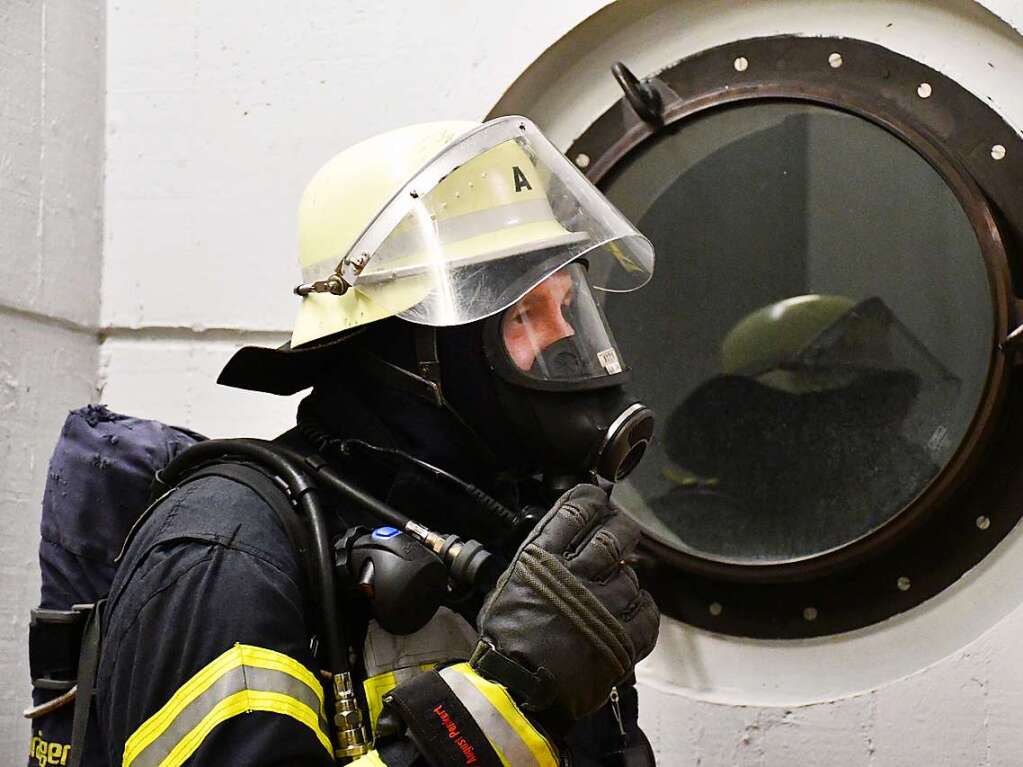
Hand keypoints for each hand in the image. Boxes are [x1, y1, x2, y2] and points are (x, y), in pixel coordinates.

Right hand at [471, 484, 658, 721]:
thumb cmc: (506, 643)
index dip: (592, 499)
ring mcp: (601, 607)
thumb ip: (535, 561)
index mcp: (541, 560)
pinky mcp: (621, 639)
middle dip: (621, 529)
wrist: (516, 692)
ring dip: (627, 577)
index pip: (575, 511)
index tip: (598, 498)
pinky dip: (643, 608)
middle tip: (621, 531)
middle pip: (613, 535)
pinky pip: (647, 612)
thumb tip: (559, 540)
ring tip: (615, 588)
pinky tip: (633, 609)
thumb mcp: (508, 587)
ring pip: (632, 575)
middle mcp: (574, 577)